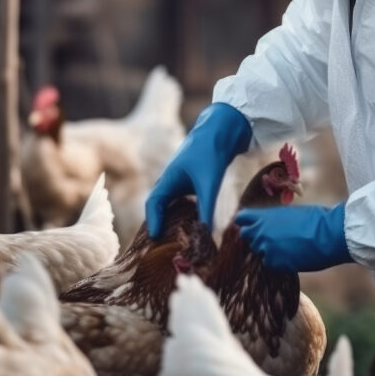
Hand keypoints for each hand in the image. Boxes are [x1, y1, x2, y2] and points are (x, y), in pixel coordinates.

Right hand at [145, 103, 251, 237]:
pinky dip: (186, 214)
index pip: (153, 204)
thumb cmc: (210, 152)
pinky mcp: (193, 182)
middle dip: (161, 225)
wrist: (222, 130)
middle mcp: (171, 182)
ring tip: (177, 240)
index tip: (154, 239)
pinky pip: (184, 202)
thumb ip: (207, 207)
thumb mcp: (208, 182)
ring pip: (172, 205)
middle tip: (162, 246)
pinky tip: (196, 225)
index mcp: (168, 180)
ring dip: (173, 221)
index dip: (153, 222)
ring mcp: (182, 182)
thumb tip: (207, 233)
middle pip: (160, 208)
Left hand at [234, 203, 352, 271]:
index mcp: (264, 216)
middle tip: (271, 238)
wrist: (330, 234)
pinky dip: (278, 261)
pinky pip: (270, 263)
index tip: (251, 224)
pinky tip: (292, 256)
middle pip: (247, 236)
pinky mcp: (276, 263)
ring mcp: (267, 249)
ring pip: (259, 251)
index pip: (241, 218)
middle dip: (256, 237)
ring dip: (268, 249)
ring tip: (287, 246)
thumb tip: (269, 225)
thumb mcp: (291, 213)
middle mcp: (261, 232)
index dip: (246, 222)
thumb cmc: (316, 219)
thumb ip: (274, 219)